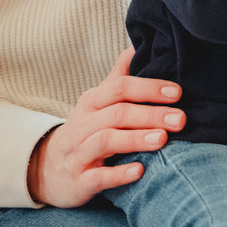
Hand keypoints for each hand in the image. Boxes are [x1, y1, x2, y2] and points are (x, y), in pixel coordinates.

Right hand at [27, 48, 185, 207]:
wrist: (45, 171)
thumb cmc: (84, 131)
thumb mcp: (97, 102)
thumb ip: (118, 77)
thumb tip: (136, 45)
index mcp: (91, 102)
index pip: (120, 88)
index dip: (149, 88)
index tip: (178, 92)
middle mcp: (83, 125)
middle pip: (117, 114)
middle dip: (151, 114)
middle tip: (181, 119)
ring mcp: (78, 154)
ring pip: (105, 141)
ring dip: (135, 139)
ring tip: (162, 139)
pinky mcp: (78, 182)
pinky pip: (97, 177)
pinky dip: (118, 174)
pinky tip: (140, 171)